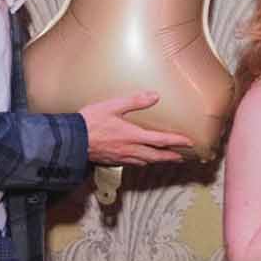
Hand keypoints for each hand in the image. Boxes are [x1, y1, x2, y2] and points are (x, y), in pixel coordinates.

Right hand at [79, 91, 193, 164]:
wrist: (71, 141)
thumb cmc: (91, 122)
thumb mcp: (113, 106)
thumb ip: (134, 101)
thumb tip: (155, 96)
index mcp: (133, 136)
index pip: (160, 140)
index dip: (176, 142)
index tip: (189, 143)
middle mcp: (130, 149)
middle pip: (156, 156)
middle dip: (171, 156)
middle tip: (182, 157)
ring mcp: (121, 157)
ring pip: (145, 162)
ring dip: (158, 161)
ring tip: (167, 159)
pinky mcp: (113, 161)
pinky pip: (133, 164)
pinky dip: (143, 162)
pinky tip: (143, 160)